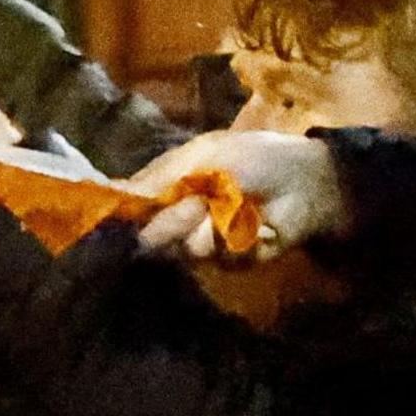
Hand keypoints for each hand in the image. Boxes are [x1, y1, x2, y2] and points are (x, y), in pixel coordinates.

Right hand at [131, 131, 344, 262]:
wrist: (306, 180)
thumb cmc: (254, 157)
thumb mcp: (203, 156)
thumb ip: (159, 177)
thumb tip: (109, 191)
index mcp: (171, 189)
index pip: (136, 209)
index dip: (126, 215)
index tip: (119, 217)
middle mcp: (183, 218)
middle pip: (155, 236)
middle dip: (174, 221)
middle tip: (197, 205)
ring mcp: (208, 240)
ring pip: (188, 249)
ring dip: (210, 230)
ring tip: (235, 210)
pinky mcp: (234, 260)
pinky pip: (222, 259)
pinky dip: (240, 242)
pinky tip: (257, 227)